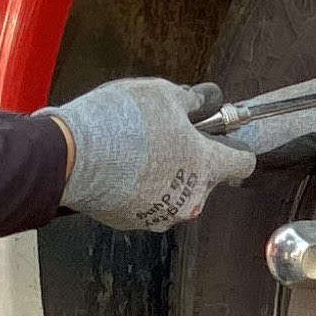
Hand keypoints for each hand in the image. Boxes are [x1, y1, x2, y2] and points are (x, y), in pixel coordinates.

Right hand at [49, 76, 253, 231]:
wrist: (73, 155)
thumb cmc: (121, 124)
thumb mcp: (164, 94)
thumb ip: (192, 100)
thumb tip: (204, 99)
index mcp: (206, 166)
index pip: (243, 163)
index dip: (235, 146)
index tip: (225, 137)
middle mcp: (190, 199)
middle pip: (206, 178)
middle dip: (192, 158)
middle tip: (169, 133)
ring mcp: (160, 214)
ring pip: (174, 192)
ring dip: (164, 174)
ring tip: (139, 147)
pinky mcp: (132, 221)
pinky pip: (145, 202)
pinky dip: (139, 187)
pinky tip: (122, 165)